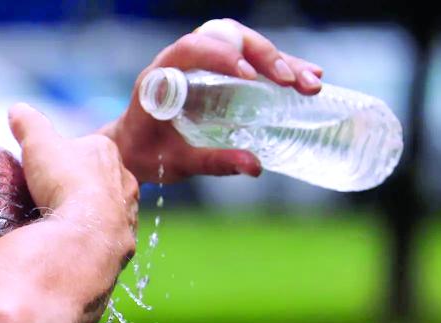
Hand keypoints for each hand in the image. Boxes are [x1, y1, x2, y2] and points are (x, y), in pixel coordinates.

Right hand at [9, 102, 138, 233]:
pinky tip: (79, 241)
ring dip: (93, 212)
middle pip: (102, 178)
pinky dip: (96, 237)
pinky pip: (111, 236)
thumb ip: (29, 124)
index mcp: (107, 151)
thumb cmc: (65, 181)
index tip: (52, 167)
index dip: (70, 156)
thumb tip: (17, 109)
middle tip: (58, 196)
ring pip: (110, 208)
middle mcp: (125, 179)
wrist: (87, 232)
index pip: (89, 148)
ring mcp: (129, 212)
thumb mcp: (38, 144)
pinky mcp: (126, 241)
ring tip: (69, 221)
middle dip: (84, 185)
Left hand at [103, 18, 324, 182]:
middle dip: (265, 56)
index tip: (248, 76)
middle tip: (293, 82)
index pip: (192, 48)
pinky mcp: (218, 73)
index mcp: (160, 74)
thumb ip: (212, 162)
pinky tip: (305, 80)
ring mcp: (203, 63)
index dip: (222, 56)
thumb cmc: (145, 155)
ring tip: (310, 82)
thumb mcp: (176, 163)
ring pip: (245, 45)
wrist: (130, 152)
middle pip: (228, 39)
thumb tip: (255, 166)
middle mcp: (182, 60)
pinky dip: (278, 68)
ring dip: (280, 60)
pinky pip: (250, 60)